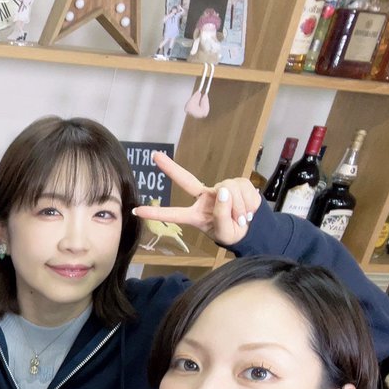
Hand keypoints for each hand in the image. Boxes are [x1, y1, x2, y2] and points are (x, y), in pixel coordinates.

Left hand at [133, 152, 261, 247]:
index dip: (156, 213)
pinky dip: (249, 202)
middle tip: (154, 156)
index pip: (174, 214)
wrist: (252, 227)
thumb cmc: (232, 232)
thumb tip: (222, 192)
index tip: (137, 210)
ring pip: (228, 189)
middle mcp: (204, 198)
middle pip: (187, 181)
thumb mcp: (225, 232)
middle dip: (170, 168)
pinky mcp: (236, 182)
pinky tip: (249, 209)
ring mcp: (219, 189)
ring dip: (239, 207)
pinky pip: (243, 188)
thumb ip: (222, 216)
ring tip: (242, 218)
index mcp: (196, 214)